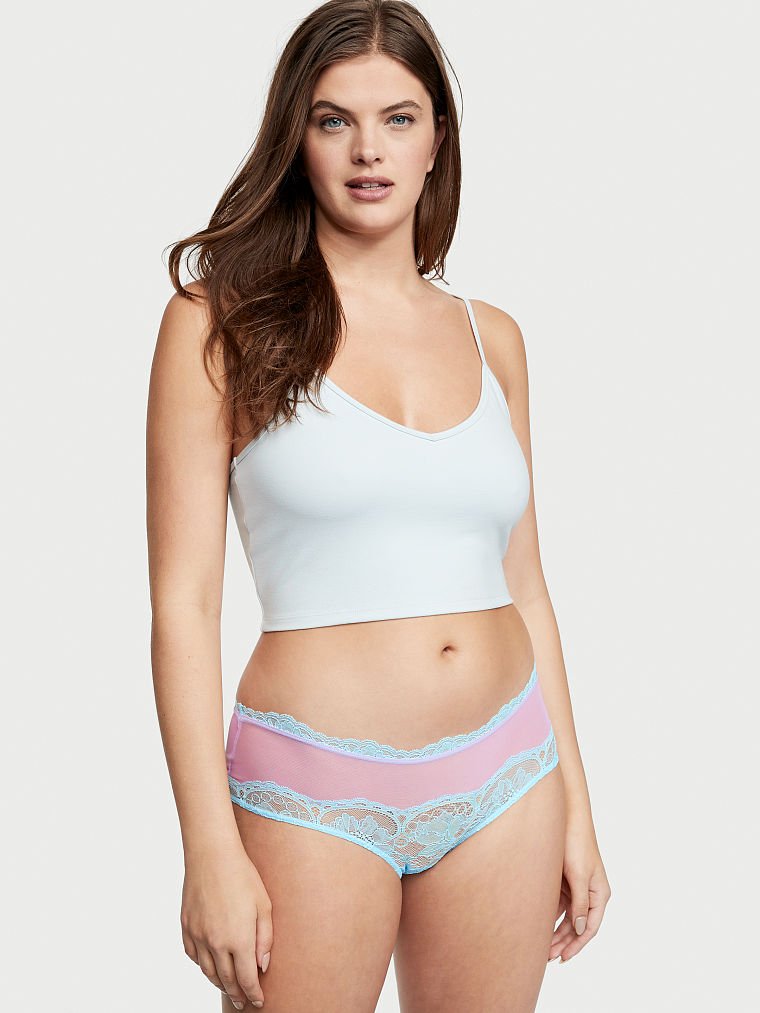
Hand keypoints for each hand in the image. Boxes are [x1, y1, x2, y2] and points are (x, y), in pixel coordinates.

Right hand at [181, 841, 272, 1008]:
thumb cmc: (243, 876)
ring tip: (228, 987)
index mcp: (239, 939)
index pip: (247, 979)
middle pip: (227, 980)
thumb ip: (265, 939)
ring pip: (208, 972)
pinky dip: (203, 966)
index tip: (258, 1002)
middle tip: (243, 1001)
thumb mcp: (264, 905)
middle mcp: (217, 943)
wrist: (211, 855)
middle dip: (237, 994)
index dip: (254, 994)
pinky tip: (210, 965)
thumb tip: (263, 966)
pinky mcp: (186, 928)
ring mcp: (198, 936)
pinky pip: (194, 957)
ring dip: (219, 983)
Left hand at [548, 813, 610, 963]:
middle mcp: (590, 893)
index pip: (589, 928)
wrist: (567, 817)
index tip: (563, 958)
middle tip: (548, 957)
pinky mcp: (566, 880)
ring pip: (567, 917)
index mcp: (599, 894)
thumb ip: (579, 903)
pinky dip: (551, 916)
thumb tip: (579, 929)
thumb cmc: (576, 843)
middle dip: (564, 942)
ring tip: (542, 947)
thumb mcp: (578, 875)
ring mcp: (578, 887)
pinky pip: (559, 905)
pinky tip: (538, 925)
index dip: (577, 945)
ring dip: (556, 932)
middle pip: (577, 926)